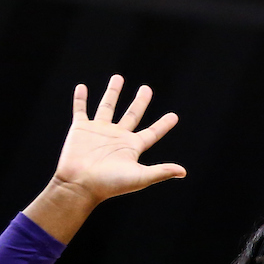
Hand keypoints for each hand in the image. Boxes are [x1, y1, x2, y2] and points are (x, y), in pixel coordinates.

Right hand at [50, 75, 185, 206]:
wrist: (79, 186)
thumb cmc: (109, 184)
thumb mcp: (139, 177)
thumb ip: (161, 171)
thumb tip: (183, 172)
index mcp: (132, 146)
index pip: (152, 133)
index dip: (163, 125)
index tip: (174, 116)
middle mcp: (117, 137)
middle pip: (132, 114)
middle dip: (140, 101)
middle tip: (146, 88)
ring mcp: (98, 131)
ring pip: (107, 106)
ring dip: (112, 92)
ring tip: (118, 77)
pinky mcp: (80, 129)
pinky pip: (80, 110)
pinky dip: (80, 99)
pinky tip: (82, 87)